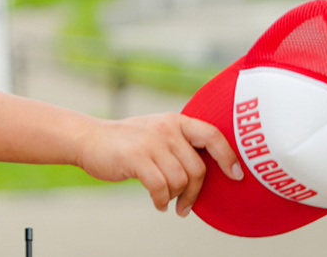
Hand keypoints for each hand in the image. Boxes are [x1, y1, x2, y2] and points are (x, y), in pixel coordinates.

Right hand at [75, 113, 242, 216]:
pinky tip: (157, 203)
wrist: (90, 139)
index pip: (212, 135)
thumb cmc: (127, 142)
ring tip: (165, 200)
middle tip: (186, 206)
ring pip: (180, 181)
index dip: (228, 156)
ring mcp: (151, 142)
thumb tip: (209, 170)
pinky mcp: (136, 158)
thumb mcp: (157, 132)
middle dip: (194, 193)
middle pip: (197, 168)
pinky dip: (161, 201)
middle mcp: (167, 129)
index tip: (236, 175)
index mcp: (176, 121)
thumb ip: (180, 143)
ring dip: (175, 197)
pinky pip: (160, 188)